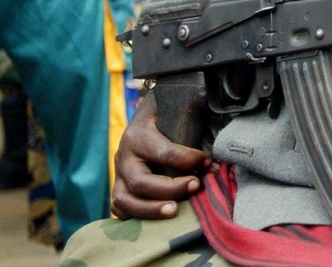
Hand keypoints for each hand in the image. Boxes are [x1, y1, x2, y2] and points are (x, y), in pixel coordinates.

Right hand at [111, 91, 210, 219]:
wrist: (146, 116)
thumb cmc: (167, 114)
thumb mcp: (177, 112)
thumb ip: (192, 132)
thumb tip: (213, 166)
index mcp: (137, 135)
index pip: (163, 152)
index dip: (188, 160)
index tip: (208, 162)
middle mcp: (123, 157)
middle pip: (141, 182)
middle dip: (170, 188)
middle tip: (196, 186)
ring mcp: (118, 176)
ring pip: (125, 201)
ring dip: (152, 209)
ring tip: (175, 211)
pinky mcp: (118, 189)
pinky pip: (120, 209)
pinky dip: (136, 217)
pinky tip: (157, 218)